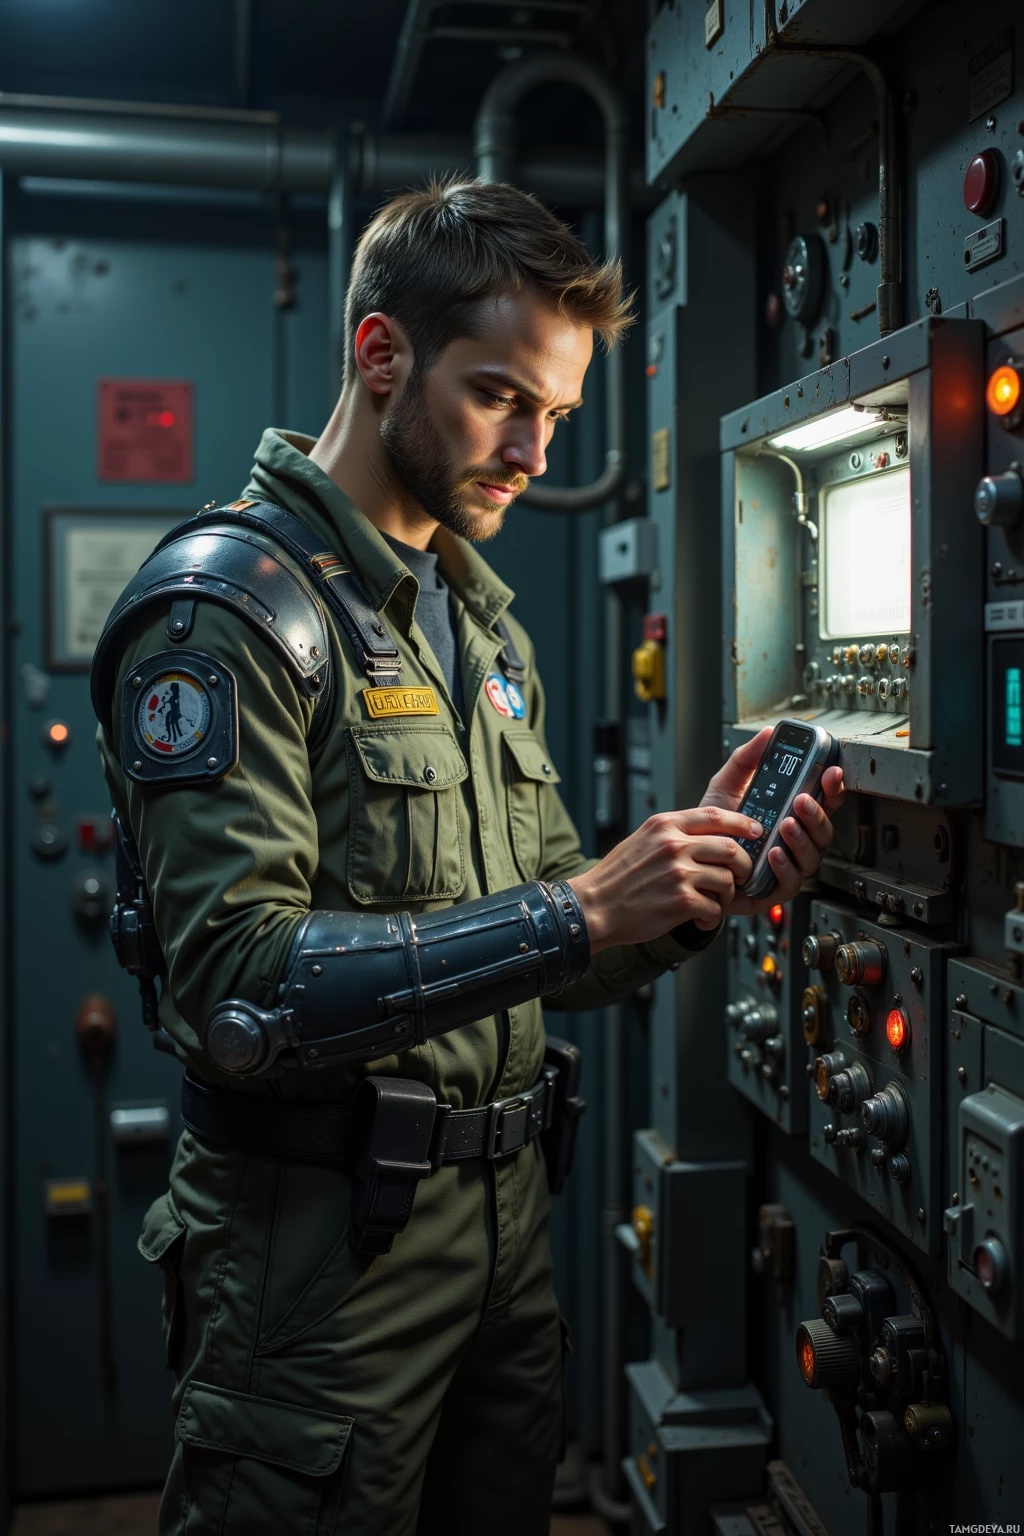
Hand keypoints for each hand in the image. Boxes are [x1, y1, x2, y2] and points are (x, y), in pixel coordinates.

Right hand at [568, 805, 761, 953]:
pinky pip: (715, 908)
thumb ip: (674, 833)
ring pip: (727, 880)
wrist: (593, 907)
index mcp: (665, 825)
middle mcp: (673, 844)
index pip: (716, 815)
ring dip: (725, 896)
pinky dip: (711, 917)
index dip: (742, 823)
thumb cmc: (618, 877)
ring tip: (711, 902)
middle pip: (731, 848)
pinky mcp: (681, 901)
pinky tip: (698, 918)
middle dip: (743, 866)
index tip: (755, 831)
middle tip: (740, 876)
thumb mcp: (643, 839)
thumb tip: (712, 834)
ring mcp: (678, 873)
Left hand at [702, 726, 845, 916]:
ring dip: (802, 838)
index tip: (831, 771)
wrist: (690, 860)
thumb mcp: (726, 785)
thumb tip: (767, 734)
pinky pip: (792, 881)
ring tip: (786, 824)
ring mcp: (788, 864)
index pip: (822, 800)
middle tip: (801, 800)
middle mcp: (794, 840)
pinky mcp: (775, 888)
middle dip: (817, 813)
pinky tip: (774, 853)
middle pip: (824, 829)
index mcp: (789, 814)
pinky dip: (786, 867)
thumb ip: (746, 759)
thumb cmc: (713, 827)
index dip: (832, 787)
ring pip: (813, 855)